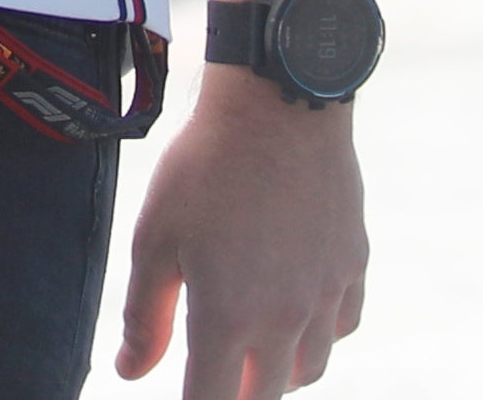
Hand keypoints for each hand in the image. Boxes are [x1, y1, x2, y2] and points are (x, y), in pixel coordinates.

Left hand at [115, 81, 367, 395]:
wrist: (277, 112)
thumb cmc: (203, 171)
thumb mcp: (154, 239)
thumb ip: (144, 314)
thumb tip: (129, 371)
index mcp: (229, 318)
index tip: (187, 398)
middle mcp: (286, 319)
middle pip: (267, 393)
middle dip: (238, 395)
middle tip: (216, 380)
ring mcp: (326, 295)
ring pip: (310, 367)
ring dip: (278, 372)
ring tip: (252, 356)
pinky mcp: (353, 268)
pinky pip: (339, 326)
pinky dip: (317, 335)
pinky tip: (295, 315)